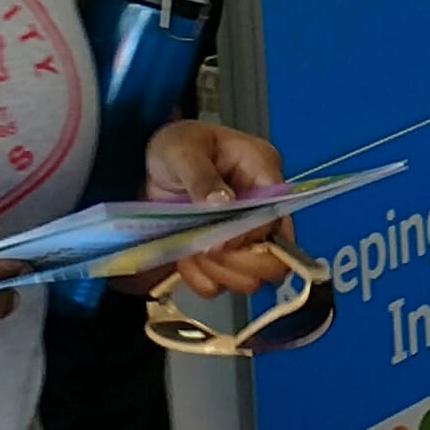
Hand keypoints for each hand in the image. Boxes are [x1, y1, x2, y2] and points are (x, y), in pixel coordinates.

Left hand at [140, 122, 308, 299]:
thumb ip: (202, 176)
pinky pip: (223, 283)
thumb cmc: (175, 146)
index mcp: (262, 171)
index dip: (249, 234)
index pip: (275, 214)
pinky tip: (185, 261)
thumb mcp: (182, 151)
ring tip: (191, 254)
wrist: (151, 164)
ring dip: (220, 273)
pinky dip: (202, 279)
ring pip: (254, 276)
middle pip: (277, 255)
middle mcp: (262, 207)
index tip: (216, 242)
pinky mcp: (225, 253)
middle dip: (241, 263)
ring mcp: (245, 234)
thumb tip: (223, 202)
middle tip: (206, 252)